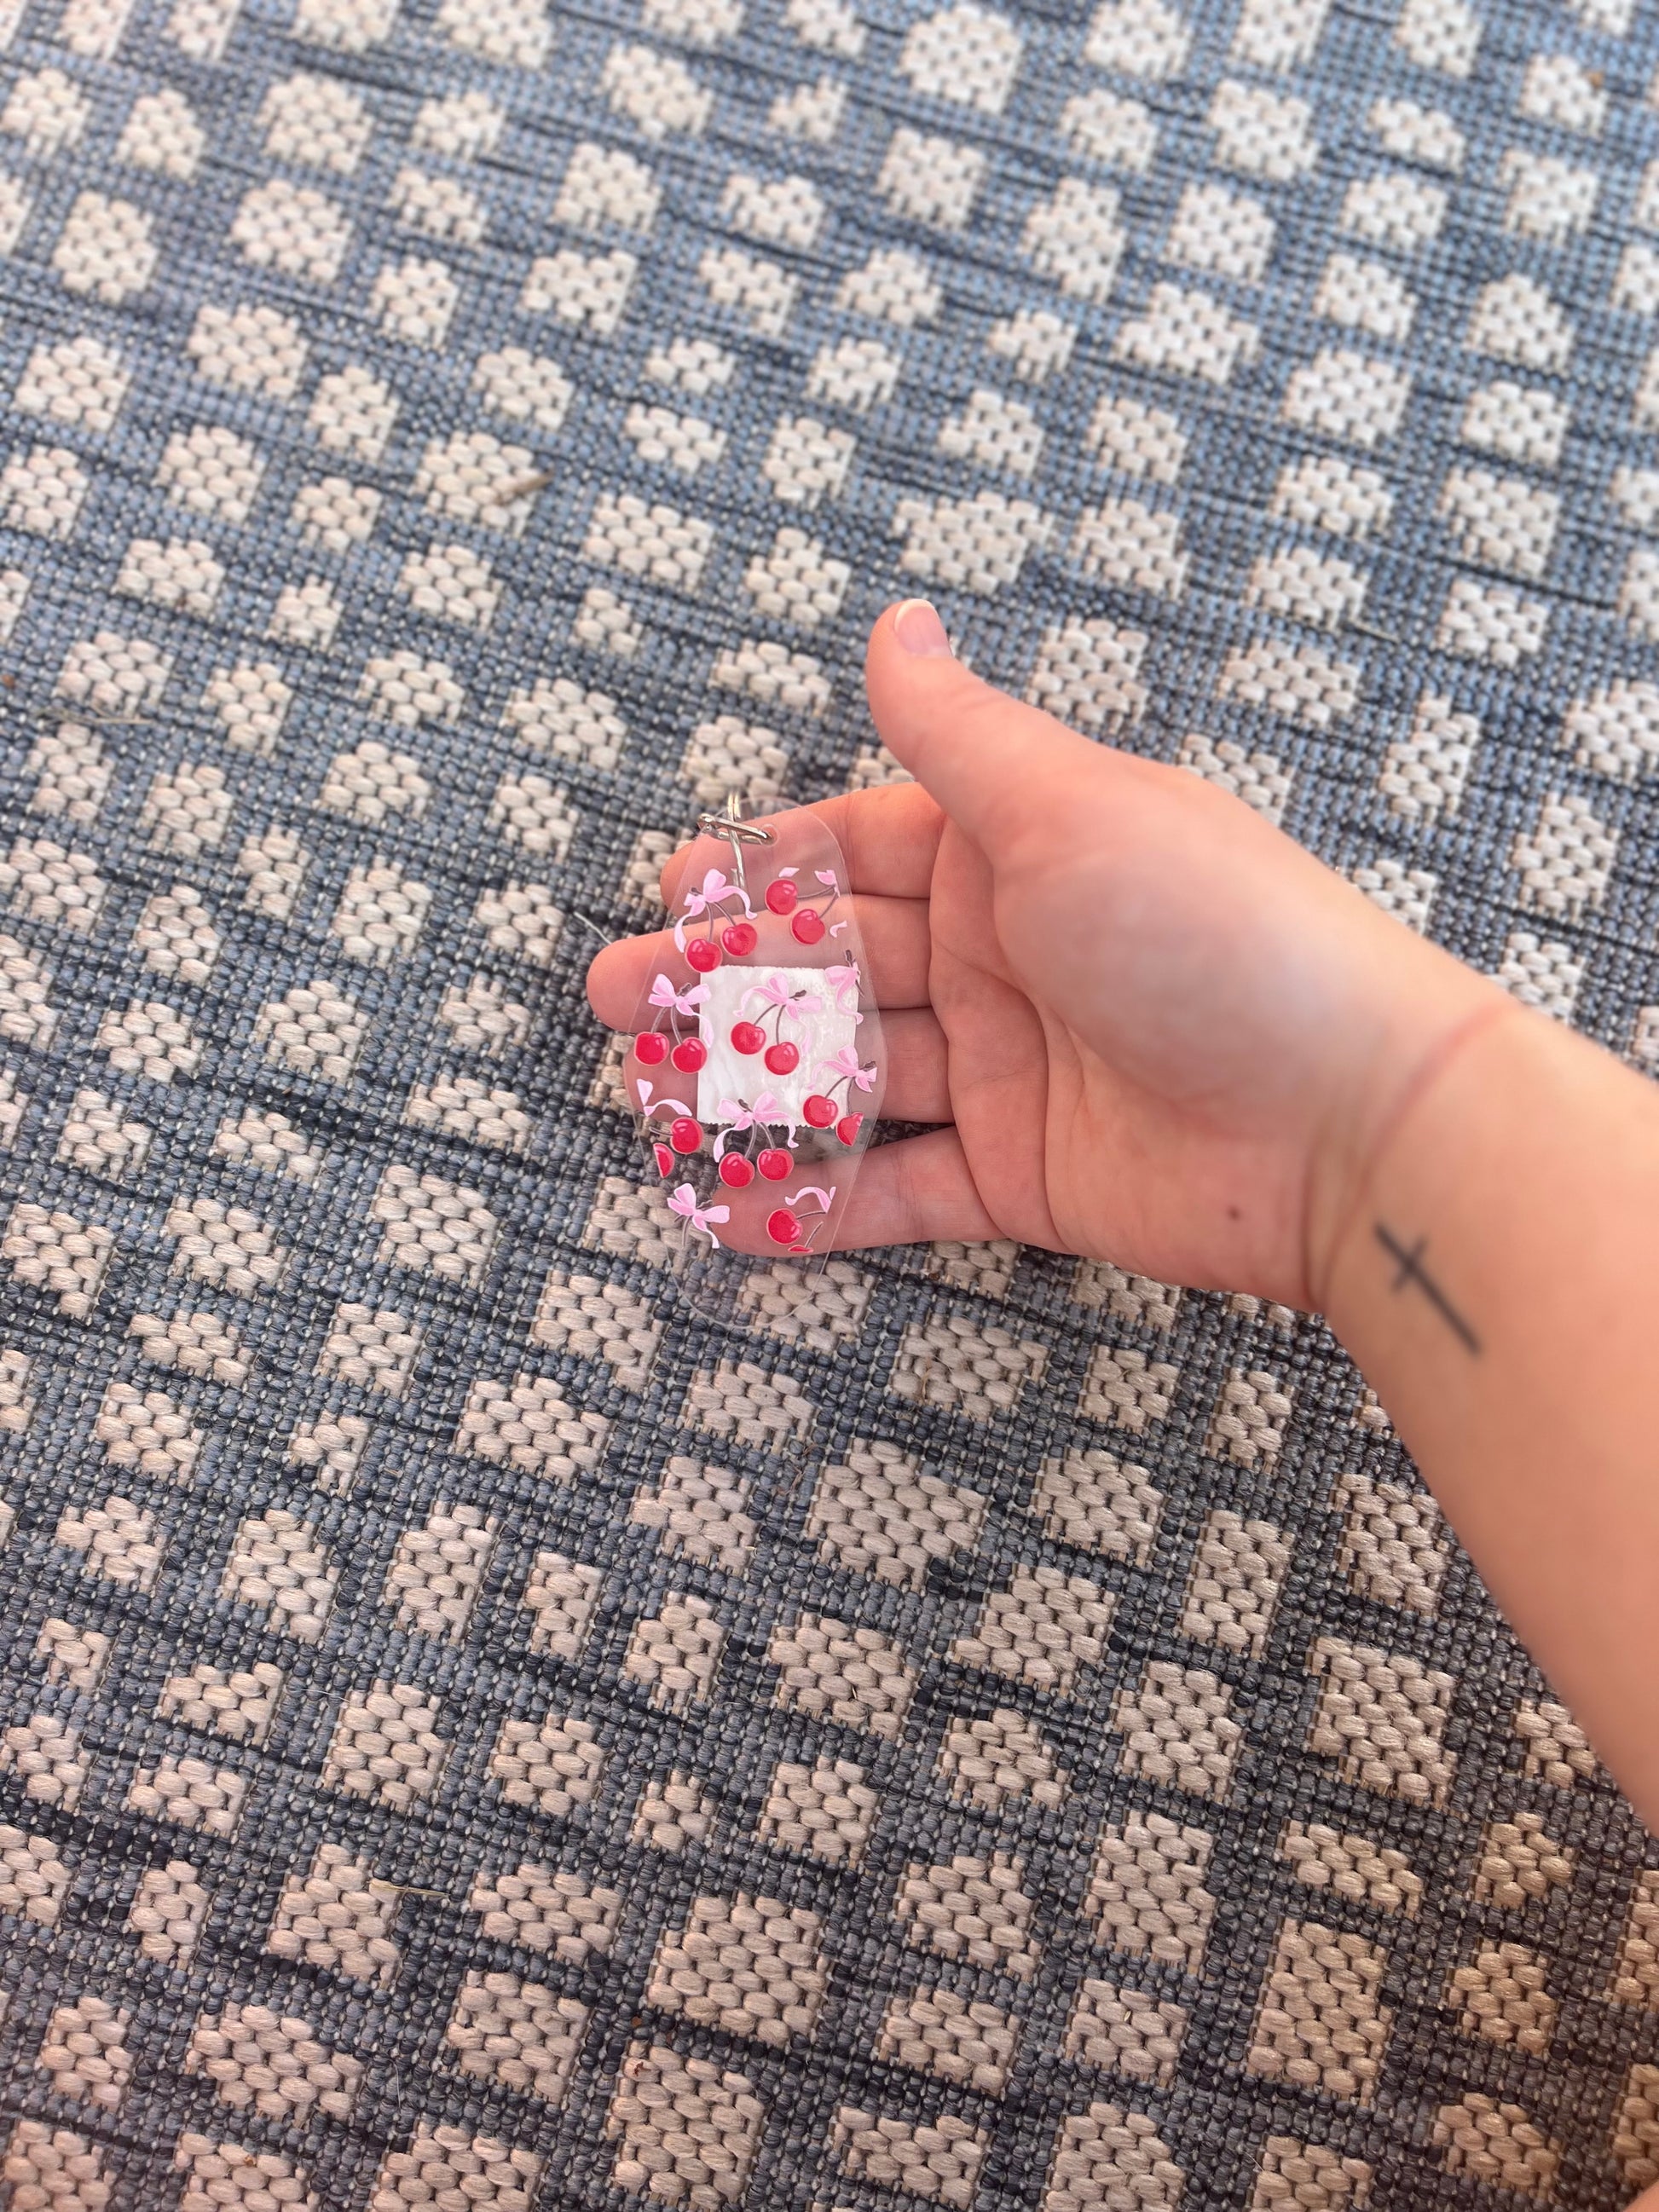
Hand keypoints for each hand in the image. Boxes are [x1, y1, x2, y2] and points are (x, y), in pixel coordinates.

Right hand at [587, 601, 1499, 1308]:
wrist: (1344, 1116)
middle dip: (720, 981)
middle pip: (832, 966)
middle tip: (611, 1001)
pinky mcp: (1019, 1177)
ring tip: (642, 1100)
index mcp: (1013, 854)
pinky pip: (894, 1188)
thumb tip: (898, 622)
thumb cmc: (1212, 934)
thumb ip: (961, 737)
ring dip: (746, 1086)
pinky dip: (813, 1200)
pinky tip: (724, 1206)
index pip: (857, 849)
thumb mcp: (1070, 811)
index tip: (668, 890)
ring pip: (847, 1077)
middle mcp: (1002, 957)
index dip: (759, 869)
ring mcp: (1008, 1072)